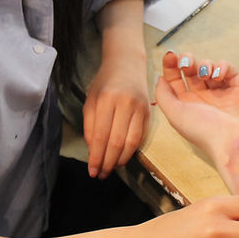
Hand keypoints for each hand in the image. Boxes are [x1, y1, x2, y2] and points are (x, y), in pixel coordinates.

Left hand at [83, 50, 148, 179]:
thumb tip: (93, 152)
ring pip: (131, 143)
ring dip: (120, 160)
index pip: (101, 135)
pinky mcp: (148, 112)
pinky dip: (131, 151)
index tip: (92, 170)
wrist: (127, 63)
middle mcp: (124, 103)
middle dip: (107, 162)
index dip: (96, 157)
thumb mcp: (91, 100)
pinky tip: (122, 157)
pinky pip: (140, 137)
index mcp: (106, 99)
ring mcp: (139, 108)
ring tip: (111, 168)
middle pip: (116, 142)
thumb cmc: (105, 82)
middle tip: (101, 174)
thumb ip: (90, 126)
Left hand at [154, 51, 238, 165]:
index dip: (170, 66)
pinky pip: (229, 70)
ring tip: (205, 74)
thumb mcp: (175, 114)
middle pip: (191, 71)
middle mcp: (202, 98)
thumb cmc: (205, 132)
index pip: (175, 80)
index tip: (170, 56)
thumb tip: (159, 78)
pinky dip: (222, 67)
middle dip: (187, 61)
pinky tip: (218, 75)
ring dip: (205, 64)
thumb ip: (163, 95)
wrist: (237, 144)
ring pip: (209, 68)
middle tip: (187, 64)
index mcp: (185, 105)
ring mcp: (221, 93)